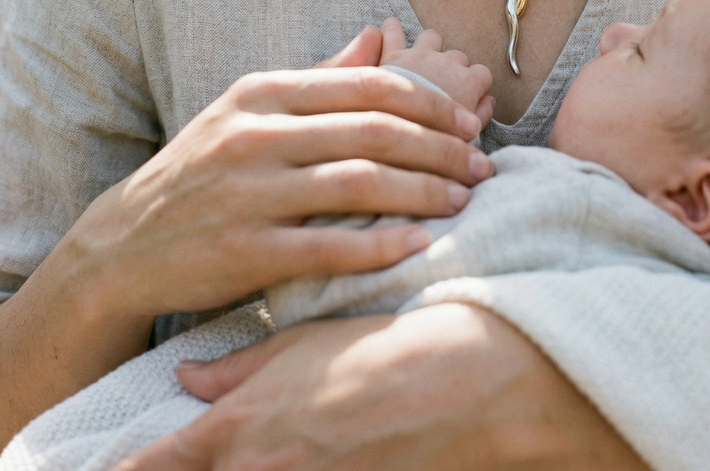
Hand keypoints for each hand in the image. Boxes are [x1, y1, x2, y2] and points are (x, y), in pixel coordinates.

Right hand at [67, 26, 493, 324]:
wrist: (124, 243)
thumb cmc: (205, 168)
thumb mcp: (250, 108)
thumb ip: (319, 76)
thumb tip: (377, 37)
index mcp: (265, 92)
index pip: (369, 86)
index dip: (430, 104)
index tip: (467, 124)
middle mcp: (255, 134)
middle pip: (375, 132)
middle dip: (441, 150)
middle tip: (481, 167)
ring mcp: (247, 192)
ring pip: (359, 184)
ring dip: (423, 194)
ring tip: (462, 202)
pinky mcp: (242, 250)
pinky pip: (328, 248)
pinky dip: (380, 247)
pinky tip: (418, 246)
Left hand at [113, 304, 648, 470]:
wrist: (461, 382)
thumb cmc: (381, 348)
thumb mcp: (304, 342)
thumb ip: (239, 366)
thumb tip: (190, 375)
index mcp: (242, 427)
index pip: (157, 468)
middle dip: (177, 470)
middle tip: (165, 456)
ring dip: (234, 469)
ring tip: (254, 450)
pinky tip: (302, 457)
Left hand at [380, 17, 494, 123]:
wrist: (403, 130)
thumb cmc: (439, 136)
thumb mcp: (469, 134)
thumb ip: (483, 113)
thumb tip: (491, 101)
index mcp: (468, 82)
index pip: (483, 74)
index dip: (478, 85)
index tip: (471, 95)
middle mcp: (447, 63)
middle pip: (458, 56)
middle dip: (453, 68)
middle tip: (443, 86)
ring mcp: (420, 55)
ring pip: (432, 37)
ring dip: (429, 45)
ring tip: (422, 58)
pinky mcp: (394, 55)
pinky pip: (393, 33)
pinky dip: (392, 29)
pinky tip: (391, 28)